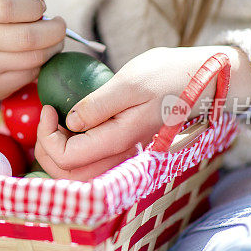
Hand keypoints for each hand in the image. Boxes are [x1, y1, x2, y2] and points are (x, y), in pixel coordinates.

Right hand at [0, 0, 65, 99]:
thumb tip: (39, 2)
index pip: (6, 6)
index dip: (32, 6)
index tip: (41, 8)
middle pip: (26, 37)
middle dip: (54, 31)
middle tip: (60, 27)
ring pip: (33, 58)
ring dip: (53, 48)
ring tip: (54, 41)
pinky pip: (30, 74)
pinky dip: (42, 65)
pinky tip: (38, 57)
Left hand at [35, 46, 250, 179]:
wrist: (204, 79)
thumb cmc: (169, 75)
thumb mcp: (130, 81)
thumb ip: (98, 104)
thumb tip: (69, 122)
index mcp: (120, 140)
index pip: (68, 159)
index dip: (48, 137)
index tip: (50, 108)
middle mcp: (121, 157)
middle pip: (69, 176)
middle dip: (46, 150)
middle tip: (47, 117)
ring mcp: (124, 156)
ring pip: (79, 175)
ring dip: (58, 152)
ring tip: (56, 122)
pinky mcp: (125, 148)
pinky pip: (91, 163)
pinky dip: (72, 149)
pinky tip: (72, 126)